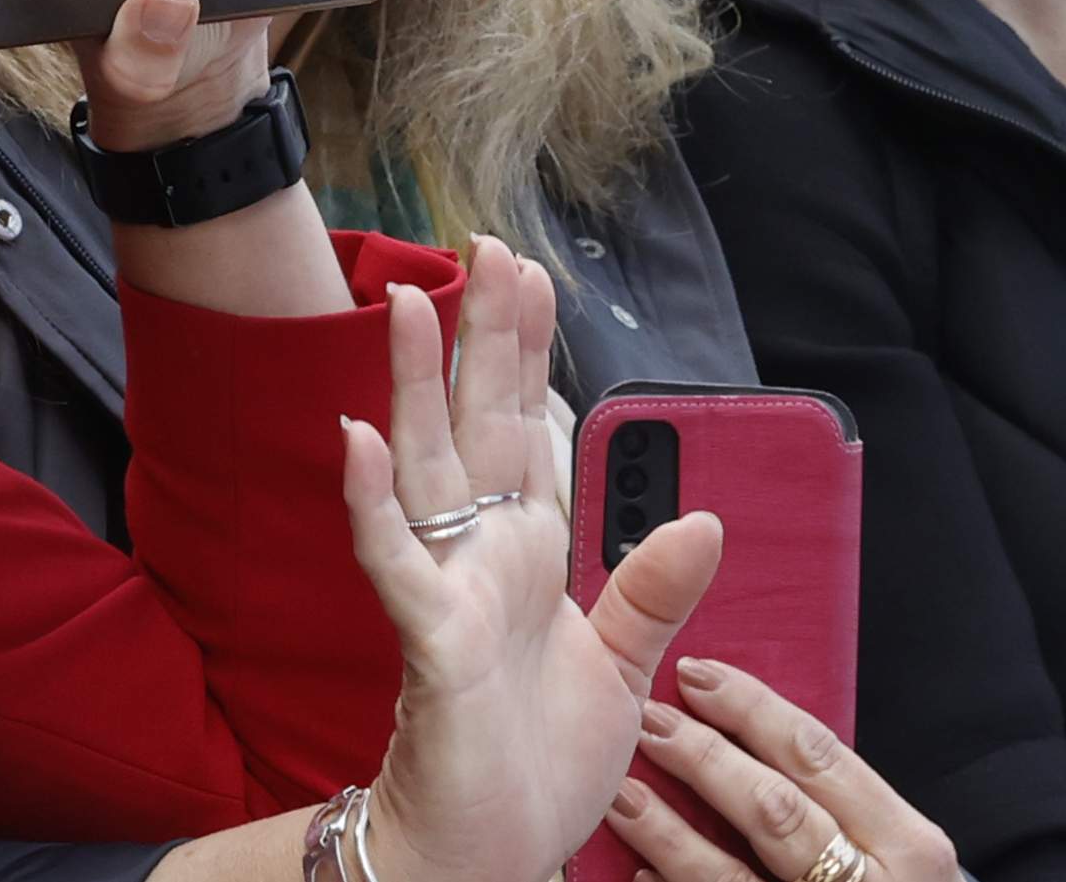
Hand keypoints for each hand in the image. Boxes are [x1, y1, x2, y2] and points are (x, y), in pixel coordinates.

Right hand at [351, 240, 727, 881]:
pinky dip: (374, 504)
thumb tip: (708, 516)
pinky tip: (358, 441)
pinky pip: (397, 564)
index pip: (530, 427)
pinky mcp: (430, 644)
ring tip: (403, 303)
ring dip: (411, 388)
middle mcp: (483, 556)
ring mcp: (449, 592)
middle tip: (484, 245)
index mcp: (529, 554)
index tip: (530, 271)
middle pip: (479, 422)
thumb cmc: (537, 765)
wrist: (492, 852)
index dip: (528, 350)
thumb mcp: (622, 669)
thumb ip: (656, 590)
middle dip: (483, 336)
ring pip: (428, 469)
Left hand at [613, 658, 960, 881]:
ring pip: (731, 873)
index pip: (818, 755)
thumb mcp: (899, 852)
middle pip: (774, 807)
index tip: (699, 676)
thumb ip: (845, 806)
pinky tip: (640, 872)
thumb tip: (759, 737)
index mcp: (906, 843)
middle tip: (651, 721)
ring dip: (670, 831)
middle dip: (705, 758)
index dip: (753, 709)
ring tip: (626, 795)